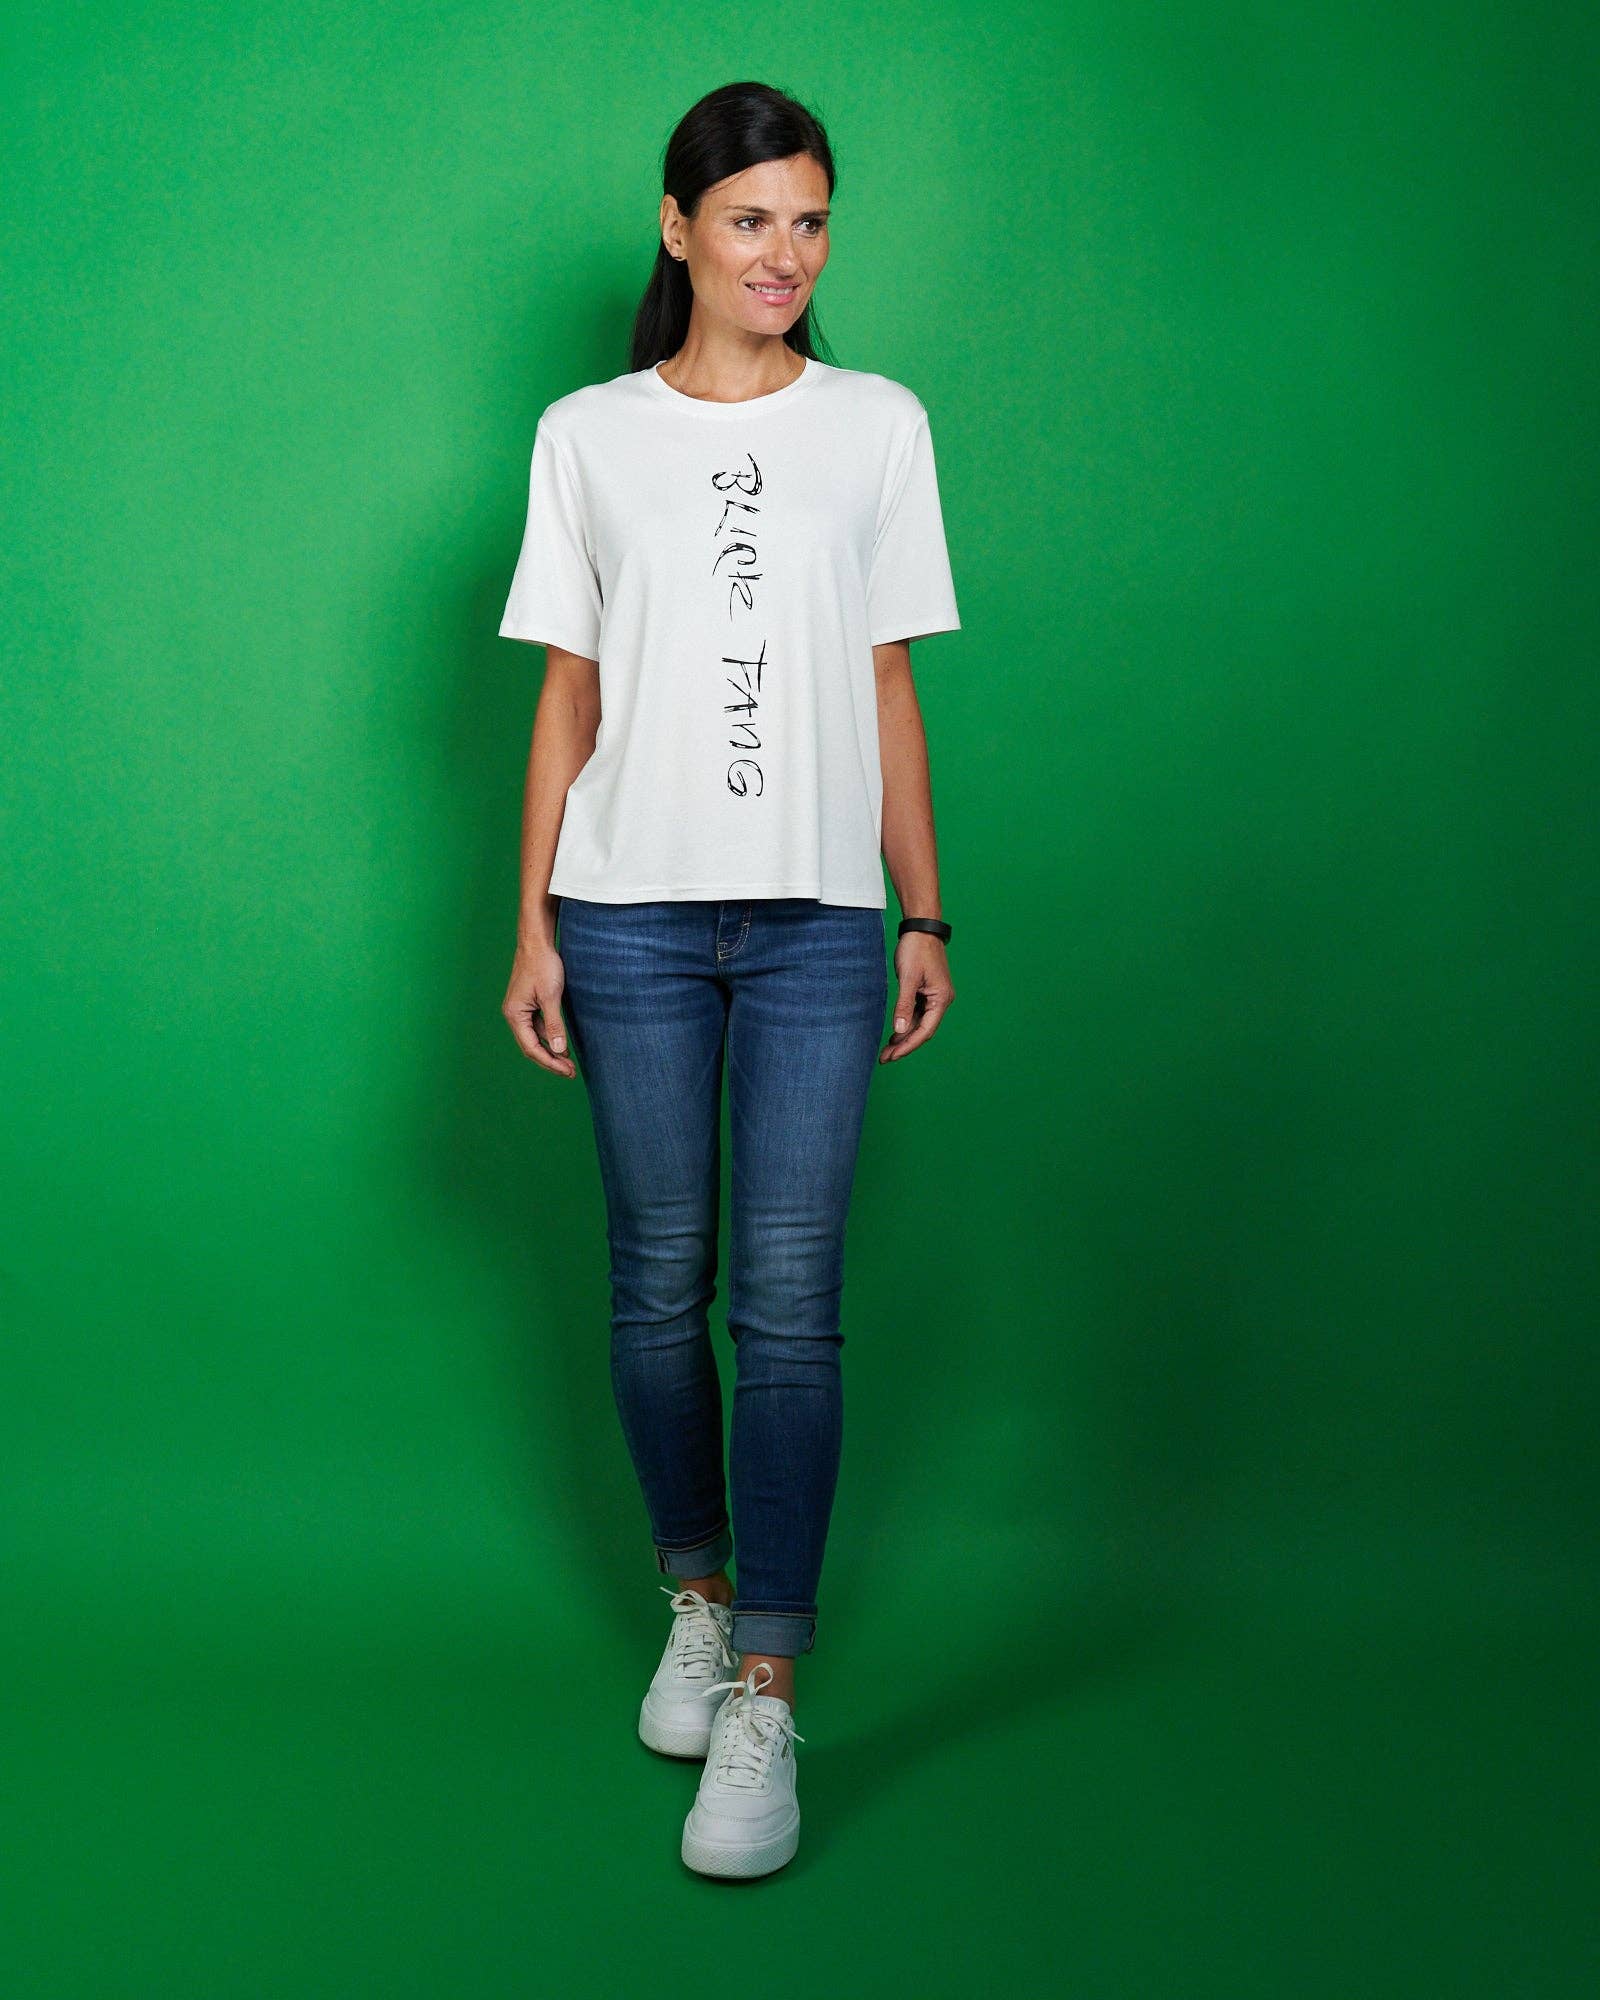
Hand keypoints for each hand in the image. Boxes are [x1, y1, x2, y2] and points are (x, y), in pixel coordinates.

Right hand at [502, 936, 577, 1076]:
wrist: (537, 943)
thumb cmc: (543, 966)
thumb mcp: (551, 997)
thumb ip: (554, 1024)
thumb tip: (559, 1049)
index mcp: (515, 1015)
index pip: (531, 1047)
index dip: (550, 1062)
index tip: (567, 1071)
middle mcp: (514, 1015)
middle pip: (531, 1046)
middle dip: (551, 1060)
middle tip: (571, 1072)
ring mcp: (521, 1010)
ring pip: (535, 1038)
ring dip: (551, 1050)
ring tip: (569, 1063)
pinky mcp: (529, 1004)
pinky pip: (538, 1027)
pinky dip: (550, 1037)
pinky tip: (562, 1044)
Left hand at [880, 933, 953, 1061]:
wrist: (921, 928)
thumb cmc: (916, 949)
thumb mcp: (907, 978)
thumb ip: (904, 1006)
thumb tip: (899, 1030)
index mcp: (941, 999)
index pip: (925, 1031)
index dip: (908, 1045)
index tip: (892, 1056)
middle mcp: (941, 1000)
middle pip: (923, 1030)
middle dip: (904, 1045)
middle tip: (885, 1058)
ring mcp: (934, 997)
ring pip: (919, 1024)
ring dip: (904, 1036)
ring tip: (887, 1049)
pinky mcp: (927, 992)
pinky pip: (917, 1014)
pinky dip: (906, 1024)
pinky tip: (894, 1033)